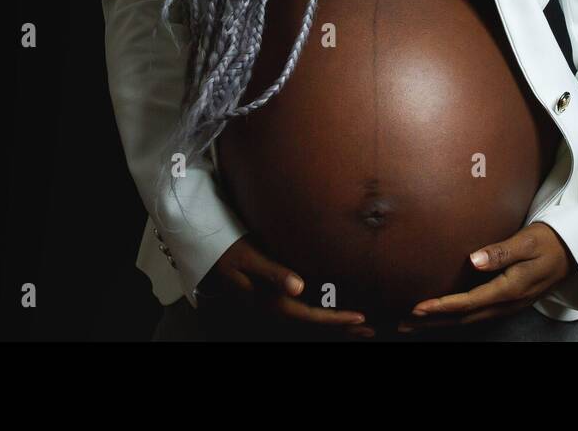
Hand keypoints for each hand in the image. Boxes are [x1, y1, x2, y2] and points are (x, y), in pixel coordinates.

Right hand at [197, 233, 375, 337]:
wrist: (206, 249)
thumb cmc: (229, 248)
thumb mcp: (249, 257)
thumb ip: (273, 272)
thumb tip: (298, 288)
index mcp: (269, 301)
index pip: (309, 316)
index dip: (335, 319)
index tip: (360, 317)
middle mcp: (273, 307)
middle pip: (313, 324)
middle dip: (341, 328)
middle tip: (371, 329)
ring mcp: (272, 304)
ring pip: (309, 320)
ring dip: (334, 323)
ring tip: (360, 325)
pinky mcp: (273, 297)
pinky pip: (303, 311)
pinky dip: (322, 313)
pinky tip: (334, 309)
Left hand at [397, 221, 573, 332]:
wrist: (574, 253)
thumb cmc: (549, 241)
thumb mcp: (528, 241)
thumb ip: (501, 252)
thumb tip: (473, 260)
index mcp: (509, 289)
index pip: (468, 302)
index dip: (441, 306)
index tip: (417, 306)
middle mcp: (506, 303)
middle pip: (463, 318)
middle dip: (433, 321)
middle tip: (404, 322)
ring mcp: (508, 305)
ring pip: (468, 319)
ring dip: (441, 322)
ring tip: (413, 323)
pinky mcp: (507, 302)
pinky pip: (476, 314)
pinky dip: (455, 317)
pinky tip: (441, 315)